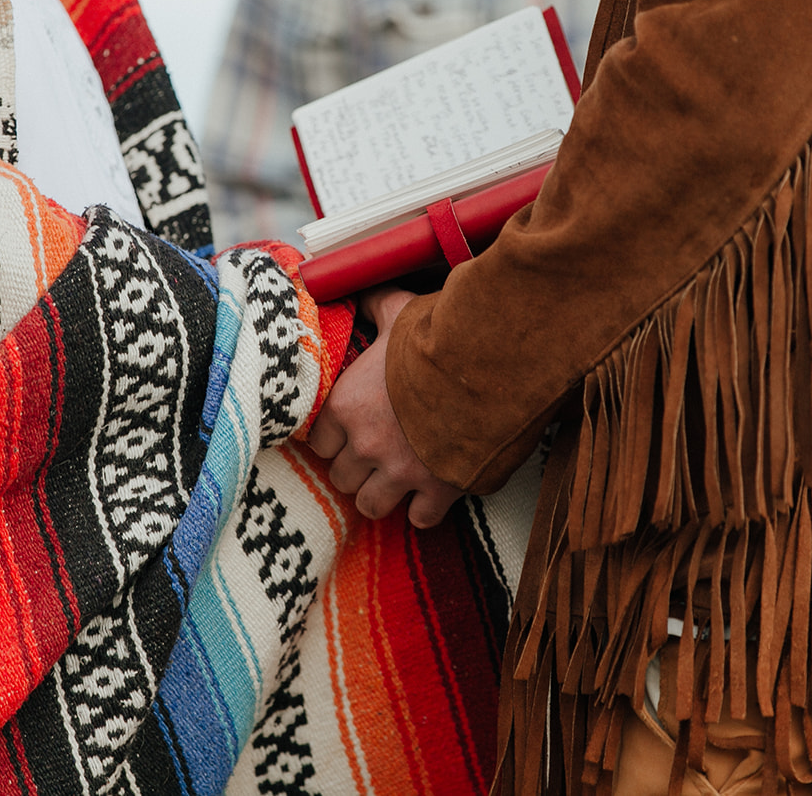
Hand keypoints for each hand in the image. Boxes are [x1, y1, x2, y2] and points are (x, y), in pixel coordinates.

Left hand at [306, 287, 463, 527]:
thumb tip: (362, 291)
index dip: (337, 439)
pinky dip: (424, 510)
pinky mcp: (437, 490)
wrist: (491, 365)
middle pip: (342, 478)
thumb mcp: (401, 311)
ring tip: (399, 479)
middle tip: (378, 455)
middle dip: (359, 469)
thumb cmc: (441, 337)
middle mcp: (366, 444)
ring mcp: (400, 472)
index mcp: (347, 405)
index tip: (352, 432)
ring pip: (372, 505)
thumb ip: (376, 305)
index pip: (320, 443)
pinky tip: (432, 492)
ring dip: (384, 494)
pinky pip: (418, 519)